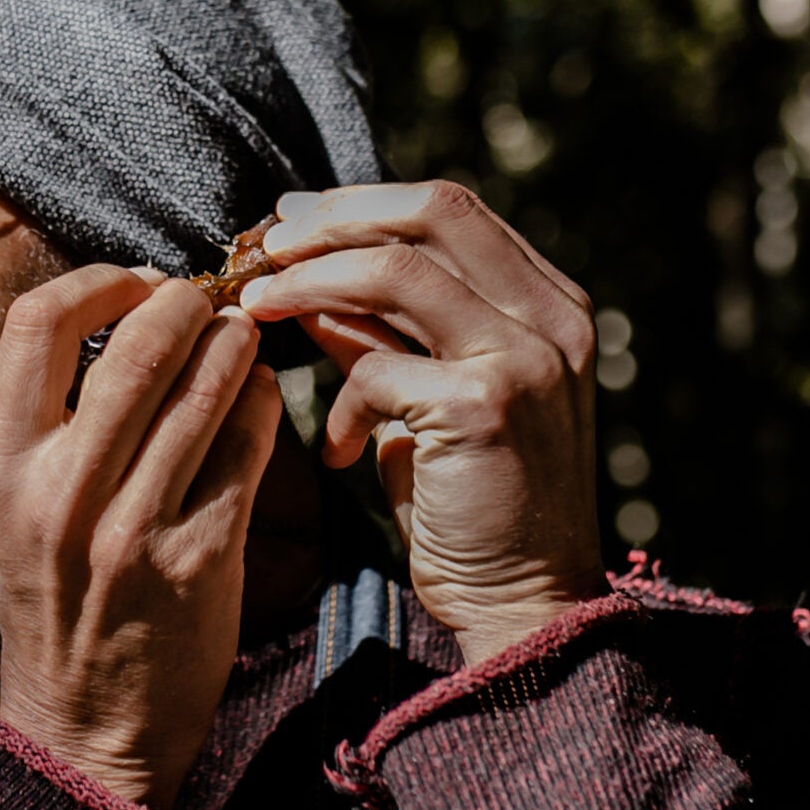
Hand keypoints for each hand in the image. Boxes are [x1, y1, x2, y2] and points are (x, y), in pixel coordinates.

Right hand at [0, 265, 281, 809]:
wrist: (85, 729)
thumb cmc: (55, 604)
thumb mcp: (14, 508)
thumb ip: (46, 420)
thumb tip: (113, 316)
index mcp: (4, 468)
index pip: (36, 324)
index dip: (97, 281)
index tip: (134, 285)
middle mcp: (61, 493)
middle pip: (135, 347)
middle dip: (184, 304)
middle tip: (206, 298)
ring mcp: (133, 527)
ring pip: (202, 390)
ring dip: (233, 342)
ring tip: (240, 330)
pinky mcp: (200, 557)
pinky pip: (246, 449)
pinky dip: (261, 402)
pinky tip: (262, 390)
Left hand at [239, 182, 604, 664]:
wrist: (524, 605)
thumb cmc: (470, 506)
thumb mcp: (428, 399)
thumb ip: (384, 333)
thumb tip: (306, 277)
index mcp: (551, 303)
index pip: (448, 209)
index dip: (360, 204)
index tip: (290, 220)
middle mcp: (552, 318)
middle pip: (430, 212)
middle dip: (332, 221)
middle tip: (262, 248)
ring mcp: (527, 357)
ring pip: (395, 273)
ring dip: (310, 283)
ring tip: (257, 310)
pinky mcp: (484, 404)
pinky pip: (377, 368)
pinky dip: (340, 403)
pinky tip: (337, 452)